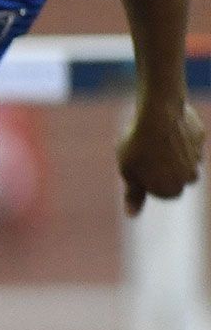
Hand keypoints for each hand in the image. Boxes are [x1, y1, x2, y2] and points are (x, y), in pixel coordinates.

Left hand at [119, 97, 204, 215]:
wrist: (158, 114)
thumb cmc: (138, 146)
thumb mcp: (128, 173)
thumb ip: (134, 194)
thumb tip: (132, 214)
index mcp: (172, 189)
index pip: (165, 193)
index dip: (150, 181)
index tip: (139, 168)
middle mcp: (190, 176)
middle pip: (179, 178)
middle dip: (166, 169)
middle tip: (147, 153)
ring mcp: (198, 155)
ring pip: (187, 159)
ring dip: (174, 152)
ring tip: (155, 140)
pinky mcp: (200, 136)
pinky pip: (188, 139)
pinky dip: (178, 134)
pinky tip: (166, 126)